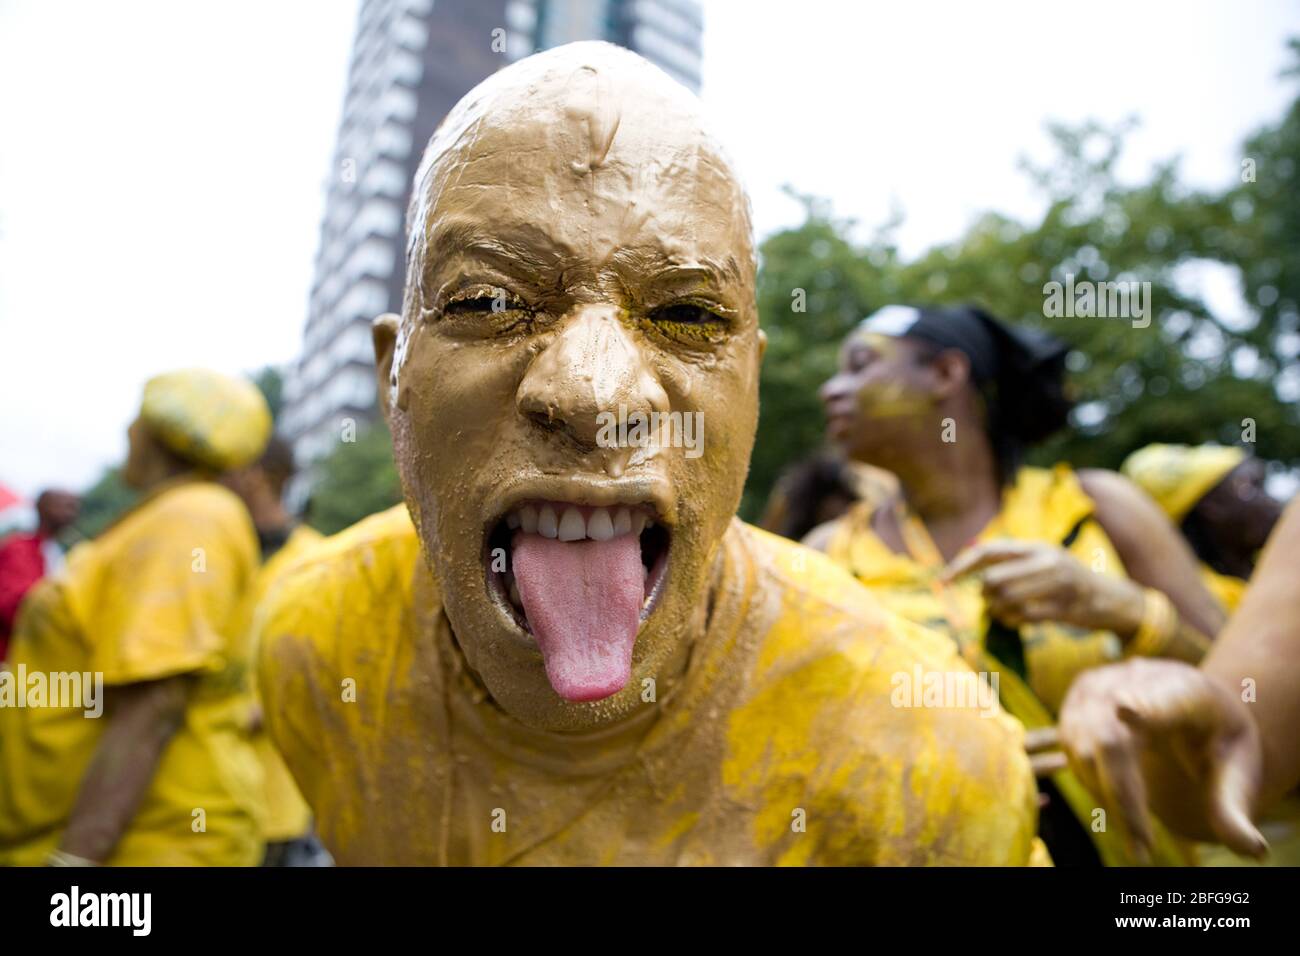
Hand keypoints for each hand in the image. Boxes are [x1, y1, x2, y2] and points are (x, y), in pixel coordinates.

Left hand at [942, 539, 1145, 635]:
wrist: (1110, 598)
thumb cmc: (1066, 580)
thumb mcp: (1041, 560)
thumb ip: (1009, 562)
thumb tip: (965, 566)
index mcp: (1035, 547)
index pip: (988, 552)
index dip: (961, 566)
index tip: (943, 582)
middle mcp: (1046, 561)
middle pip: (993, 581)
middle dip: (985, 596)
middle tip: (991, 601)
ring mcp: (1058, 585)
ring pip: (1006, 600)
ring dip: (999, 611)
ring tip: (1005, 612)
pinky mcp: (1064, 608)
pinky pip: (1024, 617)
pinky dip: (1013, 622)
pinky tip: (1017, 620)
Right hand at [1058, 657, 1266, 858]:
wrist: (1190, 704)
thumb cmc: (1217, 740)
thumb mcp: (1237, 769)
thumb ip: (1234, 806)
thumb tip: (1252, 850)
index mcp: (1187, 689)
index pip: (1165, 699)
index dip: (1145, 707)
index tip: (1125, 710)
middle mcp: (1136, 677)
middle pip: (1112, 739)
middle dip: (1123, 799)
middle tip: (1142, 850)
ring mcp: (1100, 686)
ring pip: (1083, 748)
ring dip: (1105, 796)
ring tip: (1136, 831)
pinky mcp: (1076, 698)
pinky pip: (1071, 748)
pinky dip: (1091, 782)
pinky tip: (1117, 799)